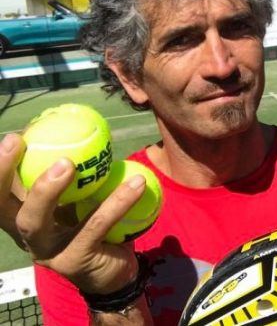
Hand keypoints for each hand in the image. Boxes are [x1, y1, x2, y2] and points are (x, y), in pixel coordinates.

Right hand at [0, 133, 144, 293]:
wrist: (115, 274)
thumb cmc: (96, 228)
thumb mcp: (82, 199)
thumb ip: (77, 175)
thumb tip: (84, 130)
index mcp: (26, 217)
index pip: (2, 192)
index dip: (0, 167)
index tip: (15, 136)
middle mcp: (29, 236)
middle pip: (3, 208)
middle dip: (3, 175)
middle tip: (20, 142)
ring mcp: (47, 252)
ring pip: (36, 221)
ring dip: (48, 189)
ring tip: (69, 163)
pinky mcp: (75, 261)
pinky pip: (95, 226)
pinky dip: (116, 202)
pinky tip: (137, 183)